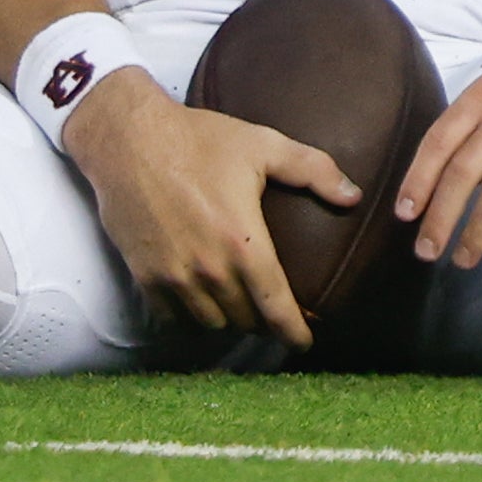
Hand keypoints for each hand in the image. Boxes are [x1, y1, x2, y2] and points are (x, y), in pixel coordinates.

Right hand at [62, 68, 359, 346]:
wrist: (128, 138)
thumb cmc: (198, 138)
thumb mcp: (262, 144)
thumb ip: (313, 170)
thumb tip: (353, 196)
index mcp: (242, 242)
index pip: (276, 306)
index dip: (294, 332)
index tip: (304, 343)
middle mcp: (209, 269)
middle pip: (245, 320)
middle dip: (263, 322)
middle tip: (272, 312)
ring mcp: (174, 276)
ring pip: (211, 324)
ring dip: (228, 320)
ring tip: (239, 306)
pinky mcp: (145, 276)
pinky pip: (173, 318)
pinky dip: (190, 318)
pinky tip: (200, 303)